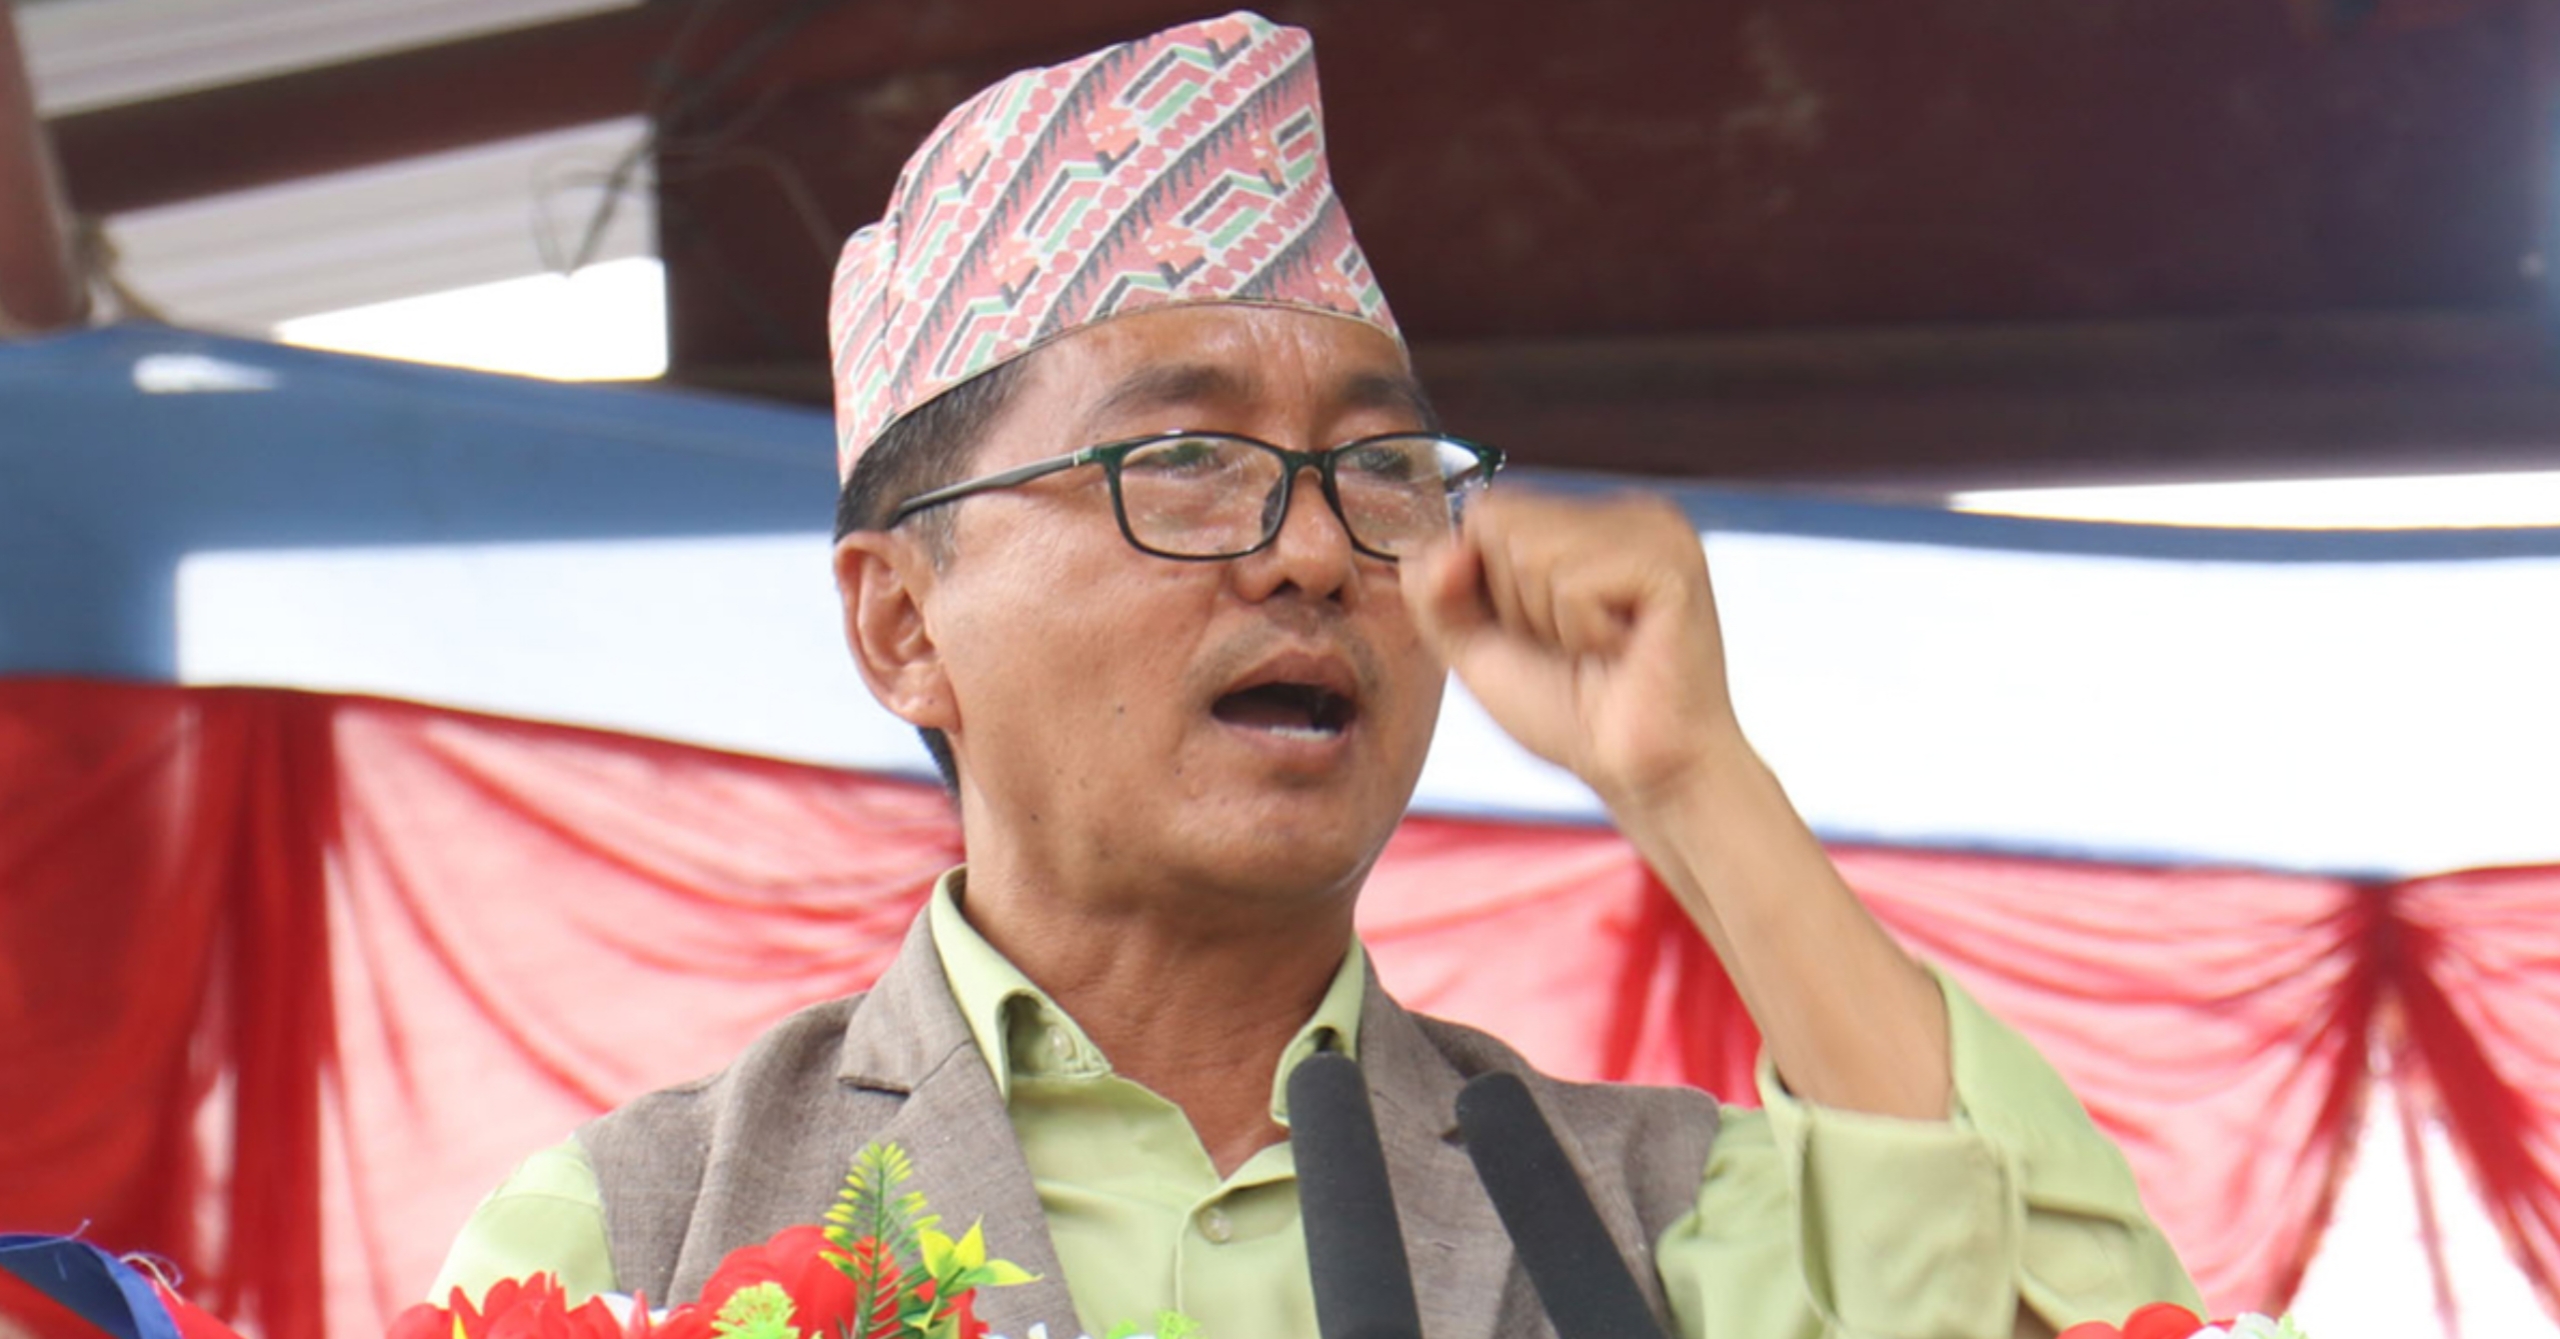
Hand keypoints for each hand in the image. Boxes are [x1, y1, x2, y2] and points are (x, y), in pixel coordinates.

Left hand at [1400, 490, 1740, 814]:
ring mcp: (1654, 530)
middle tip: (1572, 647)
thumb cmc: (1570, 712)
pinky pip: (1572, 584)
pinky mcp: (1670, 564)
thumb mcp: (1476, 646)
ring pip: (1529, 551)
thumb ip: (1434, 591)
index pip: (1485, 510)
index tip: (1540, 634)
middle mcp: (1624, 512)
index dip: (1484, 585)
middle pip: (1499, 520)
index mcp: (1587, 520)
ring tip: (1597, 651)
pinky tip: (1623, 653)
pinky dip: (1580, 634)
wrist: (1642, 773)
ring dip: (1546, 623)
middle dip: (1513, 605)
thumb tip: (1444, 548)